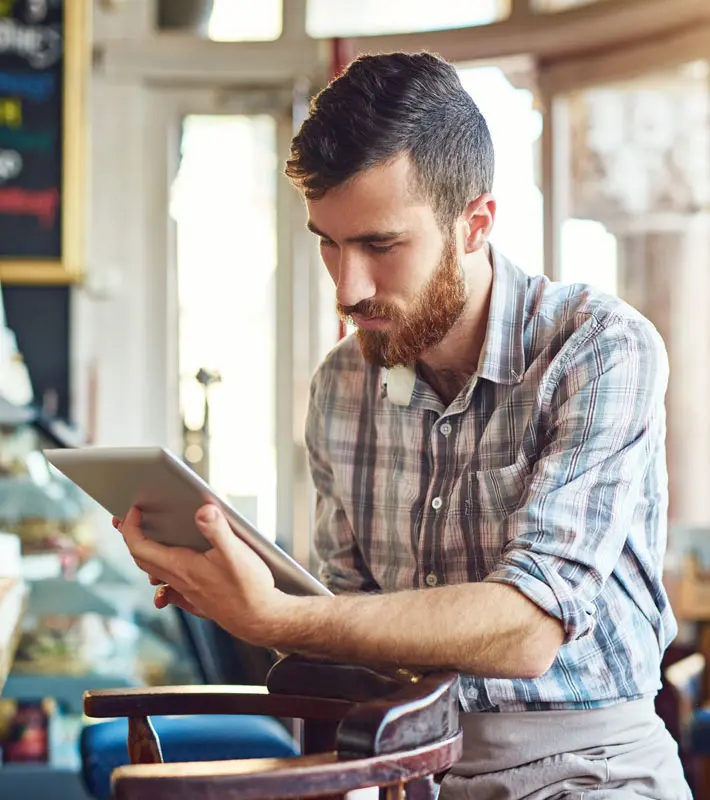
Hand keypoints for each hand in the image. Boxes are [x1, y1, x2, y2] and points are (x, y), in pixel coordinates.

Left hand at [113, 505, 293, 647]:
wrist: (261, 619)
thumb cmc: (249, 587)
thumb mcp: (236, 552)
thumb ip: (217, 529)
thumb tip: (202, 509)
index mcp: (181, 566)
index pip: (140, 546)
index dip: (131, 527)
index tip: (132, 510)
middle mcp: (179, 581)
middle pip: (141, 558)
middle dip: (130, 537)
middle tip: (125, 519)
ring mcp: (187, 593)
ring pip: (154, 573)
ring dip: (144, 554)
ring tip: (144, 540)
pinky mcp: (197, 601)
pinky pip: (169, 591)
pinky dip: (161, 581)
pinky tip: (165, 581)